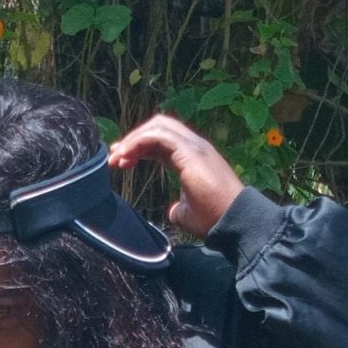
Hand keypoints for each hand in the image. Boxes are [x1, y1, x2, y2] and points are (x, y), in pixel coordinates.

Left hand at [107, 113, 245, 238]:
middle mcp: (194, 146)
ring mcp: (194, 146)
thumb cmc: (214, 218)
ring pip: (158, 127)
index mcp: (193, 157)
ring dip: (133, 140)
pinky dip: (139, 142)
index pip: (162, 141)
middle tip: (115, 159)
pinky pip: (159, 136)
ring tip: (116, 159)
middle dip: (133, 139)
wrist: (232, 219)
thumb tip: (172, 211)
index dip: (139, 148)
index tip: (121, 163)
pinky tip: (126, 156)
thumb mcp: (188, 213)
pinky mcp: (190, 151)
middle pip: (158, 127)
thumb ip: (178, 208)